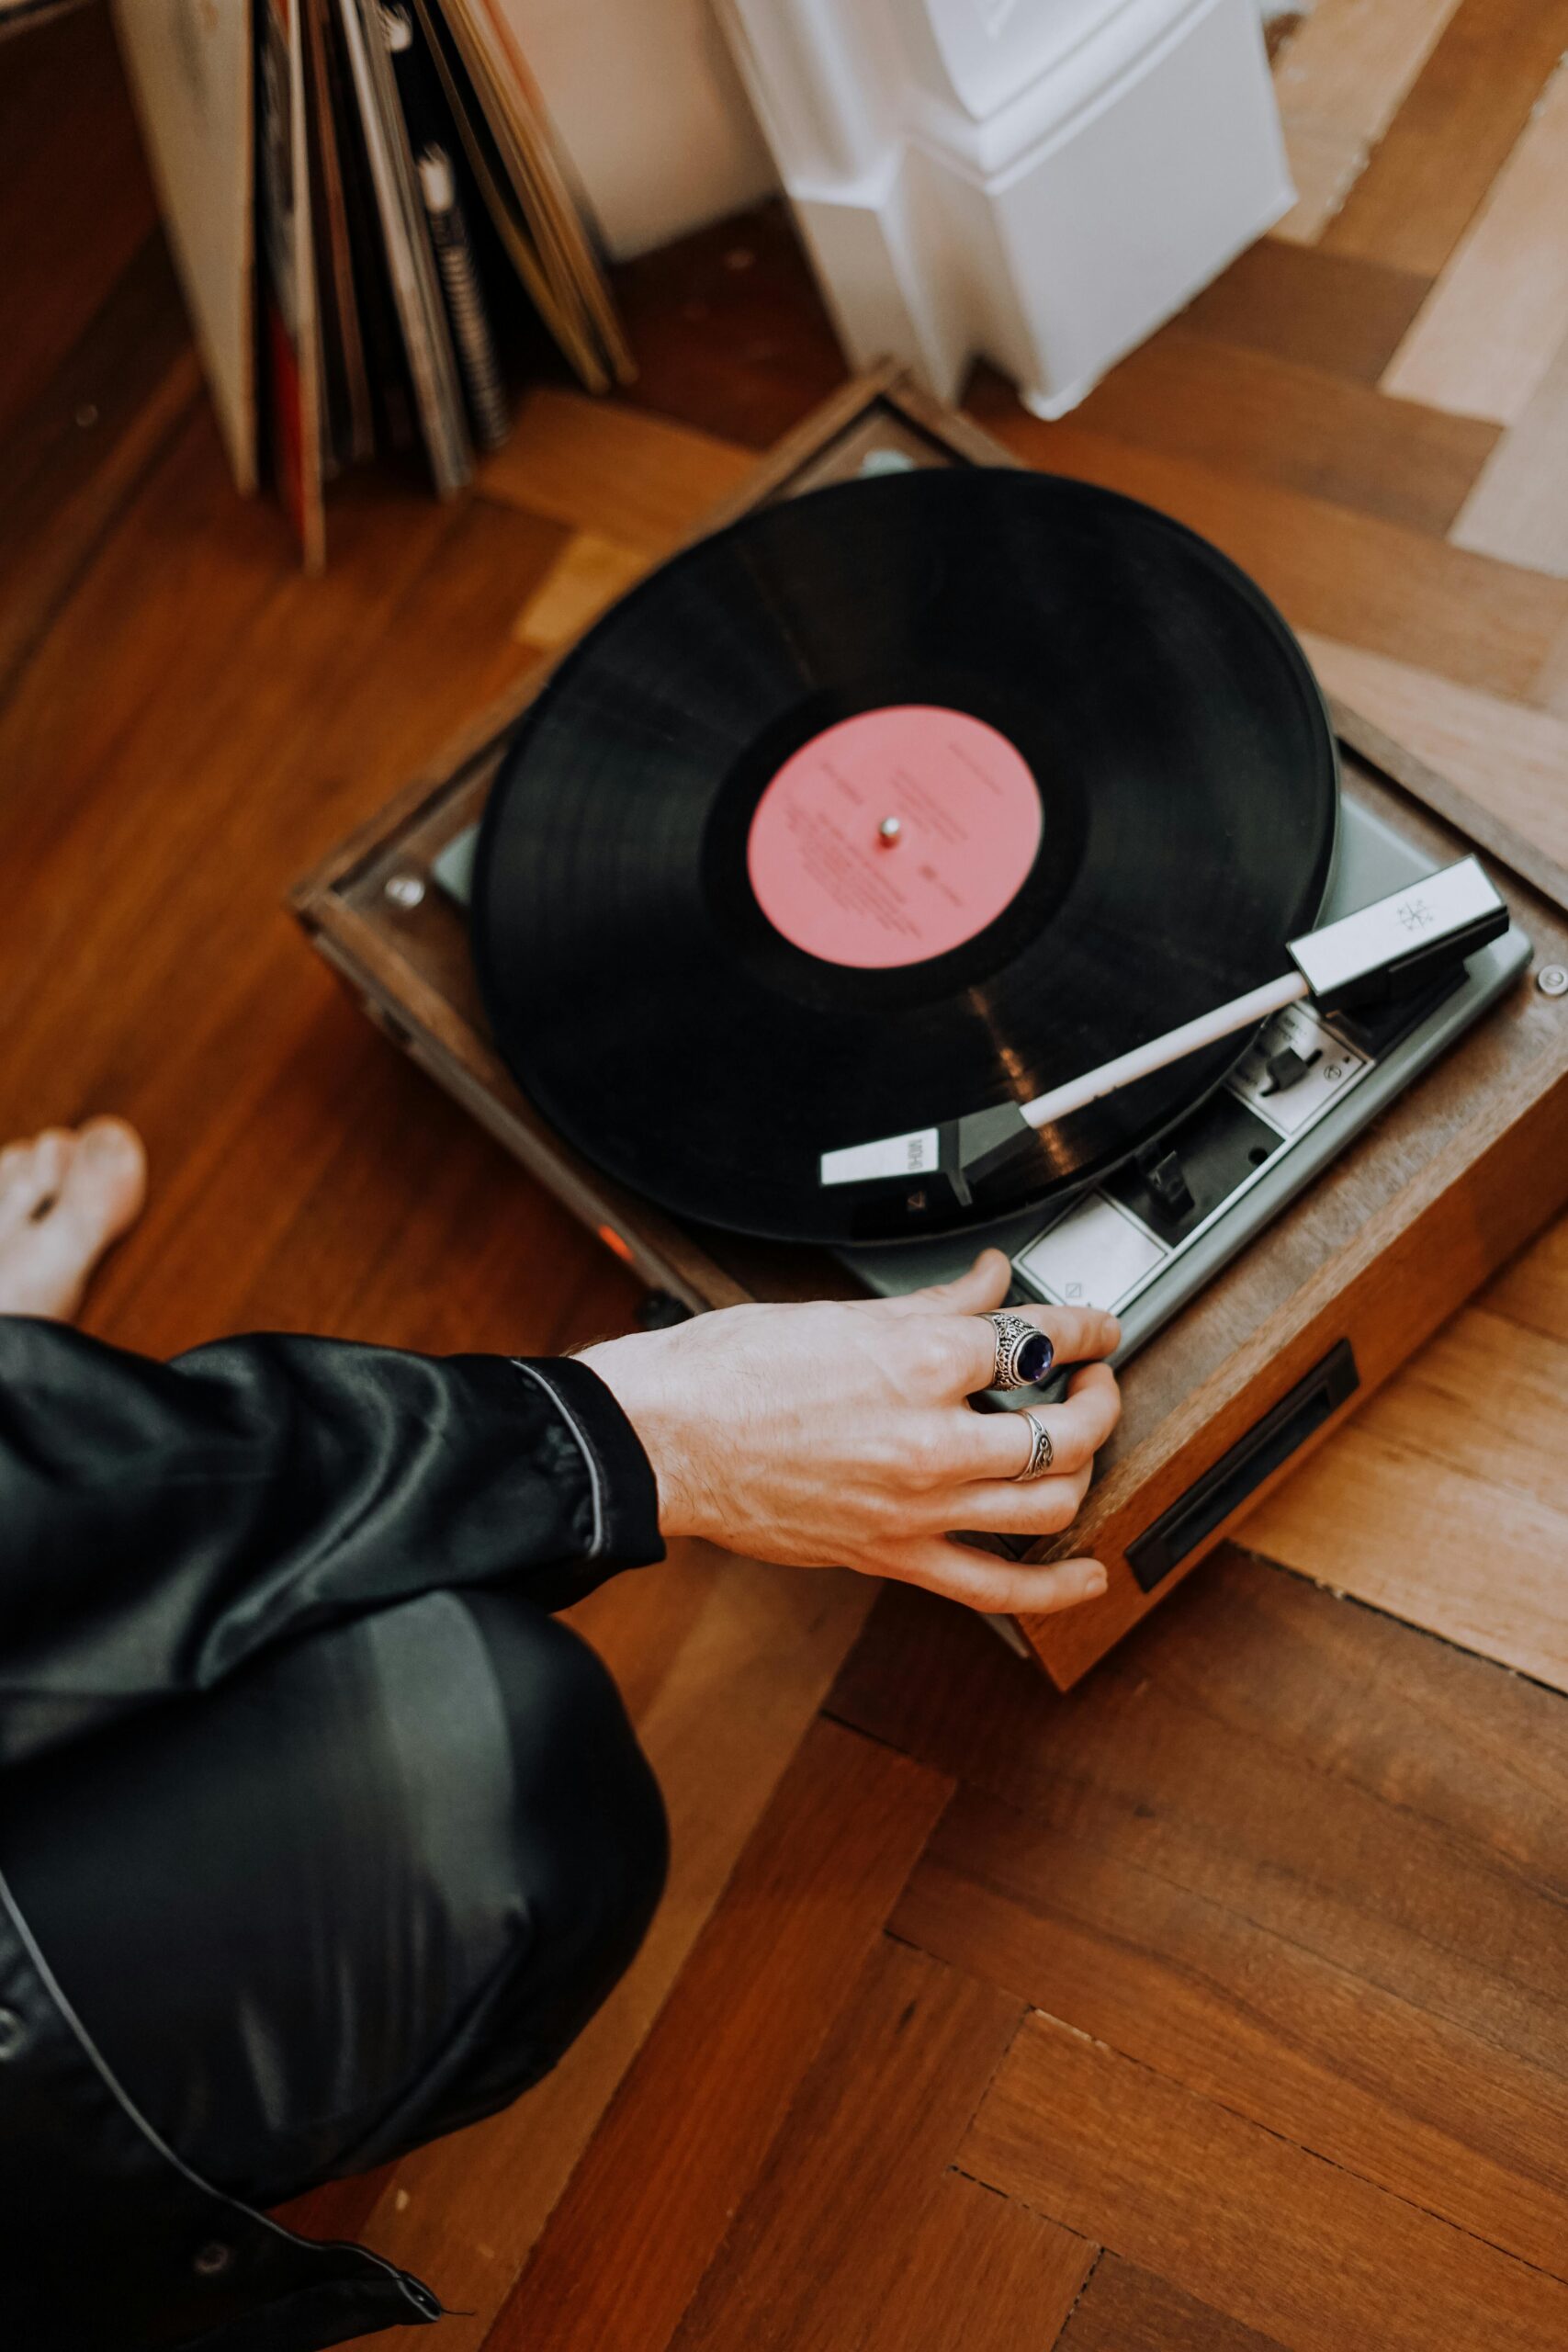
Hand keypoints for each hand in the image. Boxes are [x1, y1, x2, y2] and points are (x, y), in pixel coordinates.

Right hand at [578, 1249, 1120, 1614]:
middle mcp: (932, 1439)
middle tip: (1093, 1381)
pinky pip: (995, 1586)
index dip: (1084, 1329)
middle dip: (1098, 1399)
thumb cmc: (729, 1372)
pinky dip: (1054, 1588)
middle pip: (1065, 1428)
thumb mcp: (842, 1315)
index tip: (1094, 1328)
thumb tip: (986, 1282)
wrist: (664, 1438)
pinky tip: (1089, 1577)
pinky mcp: (892, 1554)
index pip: (1040, 1341)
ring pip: (1049, 1502)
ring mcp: (917, 1506)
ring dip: (1084, 1472)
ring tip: (1079, 1447)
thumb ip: (935, 1304)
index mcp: (923, 1362)